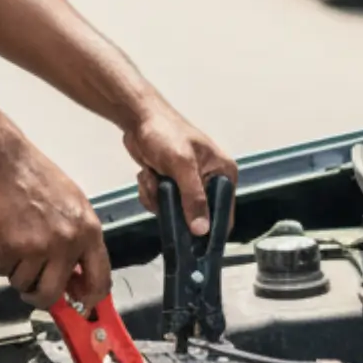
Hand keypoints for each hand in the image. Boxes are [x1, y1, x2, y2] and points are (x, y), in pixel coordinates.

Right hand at [0, 136, 110, 309]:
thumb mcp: (74, 205)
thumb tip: (77, 275)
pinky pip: (2, 270)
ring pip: (23, 283)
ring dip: (16, 273)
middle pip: (52, 293)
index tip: (78, 304)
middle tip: (31, 287)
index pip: (100, 281)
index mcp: (89, 232)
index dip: (88, 300)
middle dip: (39, 296)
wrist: (5, 162)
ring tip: (15, 248)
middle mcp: (67, 244)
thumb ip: (80, 239)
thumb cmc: (39, 179)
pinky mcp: (10, 247)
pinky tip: (2, 239)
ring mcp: (38, 247)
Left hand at [124, 102, 237, 233]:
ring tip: (153, 176)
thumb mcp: (182, 166)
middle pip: (197, 215)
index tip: (193, 243)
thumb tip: (202, 230)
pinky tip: (147, 174)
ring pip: (174, 210)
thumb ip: (194, 198)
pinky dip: (150, 192)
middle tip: (162, 198)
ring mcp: (187, 183)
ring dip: (157, 198)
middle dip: (175, 209)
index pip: (224, 212)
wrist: (138, 119)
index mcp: (223, 174)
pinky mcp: (169, 184)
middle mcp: (209, 180)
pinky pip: (160, 203)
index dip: (211, 229)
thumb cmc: (166, 134)